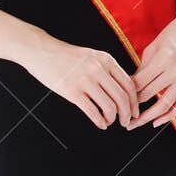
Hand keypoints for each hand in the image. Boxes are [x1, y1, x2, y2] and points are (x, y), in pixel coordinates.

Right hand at [22, 37, 140, 129]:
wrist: (40, 51)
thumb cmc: (65, 56)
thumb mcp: (91, 56)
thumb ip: (106, 70)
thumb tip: (121, 90)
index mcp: (106, 60)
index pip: (129, 84)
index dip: (135, 102)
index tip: (135, 112)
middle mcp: (98, 69)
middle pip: (122, 97)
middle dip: (127, 114)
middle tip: (126, 122)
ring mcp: (85, 80)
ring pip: (109, 106)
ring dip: (113, 119)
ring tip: (110, 122)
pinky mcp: (72, 91)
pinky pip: (93, 111)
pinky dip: (100, 121)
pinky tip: (100, 124)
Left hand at [126, 8, 175, 128]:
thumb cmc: (172, 35)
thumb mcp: (153, 47)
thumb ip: (142, 68)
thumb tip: (130, 87)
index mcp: (163, 59)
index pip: (139, 83)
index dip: (126, 93)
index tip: (117, 99)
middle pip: (148, 95)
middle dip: (132, 106)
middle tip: (120, 114)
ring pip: (164, 105)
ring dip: (147, 117)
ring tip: (134, 124)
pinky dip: (167, 117)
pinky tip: (155, 123)